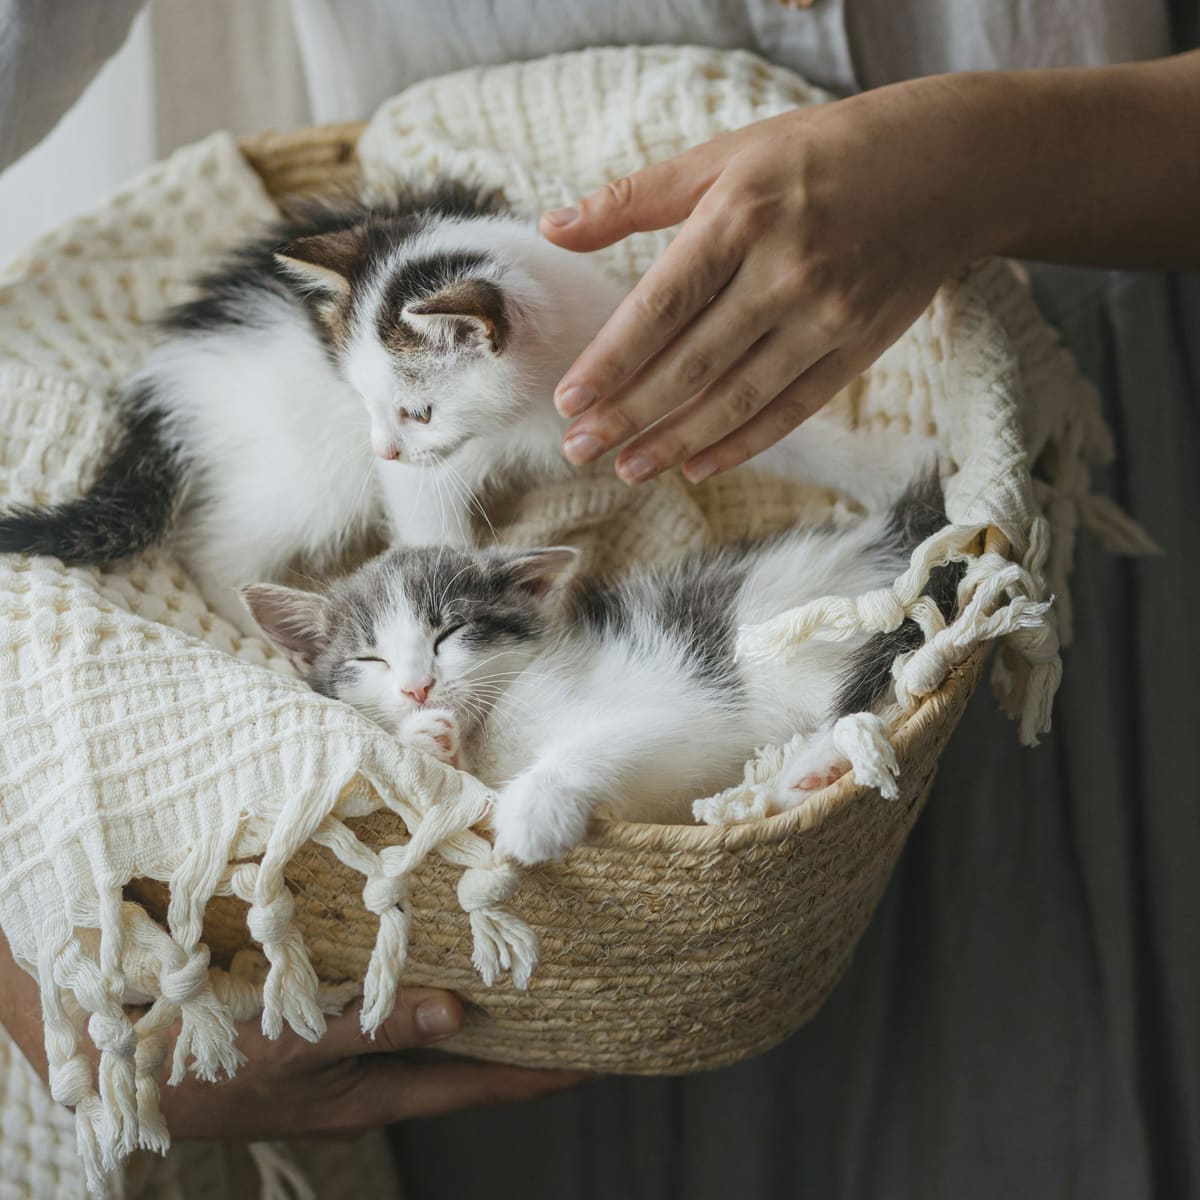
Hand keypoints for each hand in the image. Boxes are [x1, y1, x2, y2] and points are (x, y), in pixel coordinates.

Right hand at [0, 931, 585, 1139]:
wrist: (129, 1056)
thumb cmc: (210, 1066)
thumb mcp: (292, 1053)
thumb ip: (373, 1029)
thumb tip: (454, 1011)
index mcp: (374, 1093)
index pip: (478, 1085)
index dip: (540, 1073)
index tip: (599, 1054)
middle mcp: (373, 1072)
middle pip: (467, 1054)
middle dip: (521, 1028)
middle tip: (581, 991)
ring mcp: (352, 1046)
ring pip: (434, 1019)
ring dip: (476, 992)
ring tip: (529, 958)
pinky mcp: (328, 1015)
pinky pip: (393, 993)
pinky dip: (423, 969)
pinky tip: (439, 936)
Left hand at [541, 77, 996, 483]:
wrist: (946, 166)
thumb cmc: (819, 154)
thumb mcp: (727, 155)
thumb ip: (635, 197)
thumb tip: (552, 227)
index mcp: (742, 215)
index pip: (660, 307)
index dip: (610, 361)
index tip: (568, 401)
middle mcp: (785, 271)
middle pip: (691, 363)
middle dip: (628, 413)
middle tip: (578, 449)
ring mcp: (827, 316)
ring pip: (738, 397)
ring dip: (676, 441)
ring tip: (627, 469)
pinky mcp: (857, 349)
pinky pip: (790, 409)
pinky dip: (741, 444)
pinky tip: (696, 465)